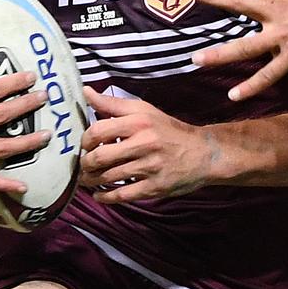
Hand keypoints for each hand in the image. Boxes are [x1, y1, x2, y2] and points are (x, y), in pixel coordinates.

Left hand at [79, 87, 219, 202]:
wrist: (204, 153)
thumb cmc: (168, 130)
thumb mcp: (144, 110)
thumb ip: (112, 103)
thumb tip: (85, 91)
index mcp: (139, 121)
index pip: (97, 131)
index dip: (84, 141)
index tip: (85, 145)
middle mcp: (144, 143)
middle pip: (99, 157)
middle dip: (85, 164)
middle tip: (83, 165)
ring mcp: (150, 167)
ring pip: (108, 177)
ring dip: (91, 181)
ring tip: (87, 179)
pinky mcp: (155, 187)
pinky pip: (122, 195)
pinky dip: (105, 197)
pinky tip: (99, 194)